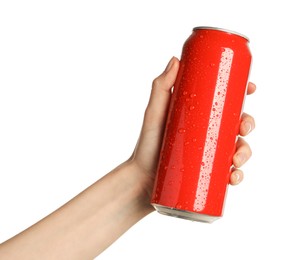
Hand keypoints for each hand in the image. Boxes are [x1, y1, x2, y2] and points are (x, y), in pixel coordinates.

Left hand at [130, 57, 255, 198]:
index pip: (225, 101)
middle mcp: (207, 133)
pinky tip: (233, 177)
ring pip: (238, 149)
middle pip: (236, 124)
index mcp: (198, 116)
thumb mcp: (154, 113)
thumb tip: (175, 59)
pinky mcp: (208, 173)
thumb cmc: (147, 144)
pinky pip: (230, 173)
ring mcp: (209, 153)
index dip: (241, 94)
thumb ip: (161, 87)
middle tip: (242, 128)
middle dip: (247, 124)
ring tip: (235, 160)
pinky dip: (237, 175)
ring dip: (245, 153)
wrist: (141, 178)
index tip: (250, 88)